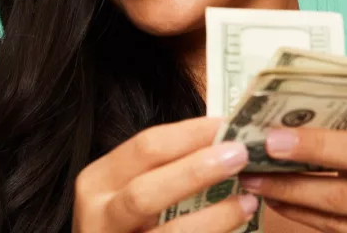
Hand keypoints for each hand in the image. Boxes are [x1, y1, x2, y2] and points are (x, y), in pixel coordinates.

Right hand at [72, 117, 258, 232]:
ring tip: (248, 200)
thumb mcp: (126, 185)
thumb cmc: (127, 217)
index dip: (188, 134)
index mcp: (98, 180)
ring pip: (168, 232)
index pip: (143, 148)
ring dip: (213, 216)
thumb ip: (161, 166)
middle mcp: (99, 214)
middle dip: (196, 170)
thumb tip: (220, 140)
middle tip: (239, 155)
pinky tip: (237, 224)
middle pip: (147, 190)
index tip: (226, 125)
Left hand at [239, 111, 346, 231]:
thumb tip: (298, 112)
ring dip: (291, 202)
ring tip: (256, 184)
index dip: (318, 146)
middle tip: (252, 168)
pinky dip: (304, 218)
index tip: (274, 140)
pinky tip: (278, 201)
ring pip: (338, 221)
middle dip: (291, 183)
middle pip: (344, 195)